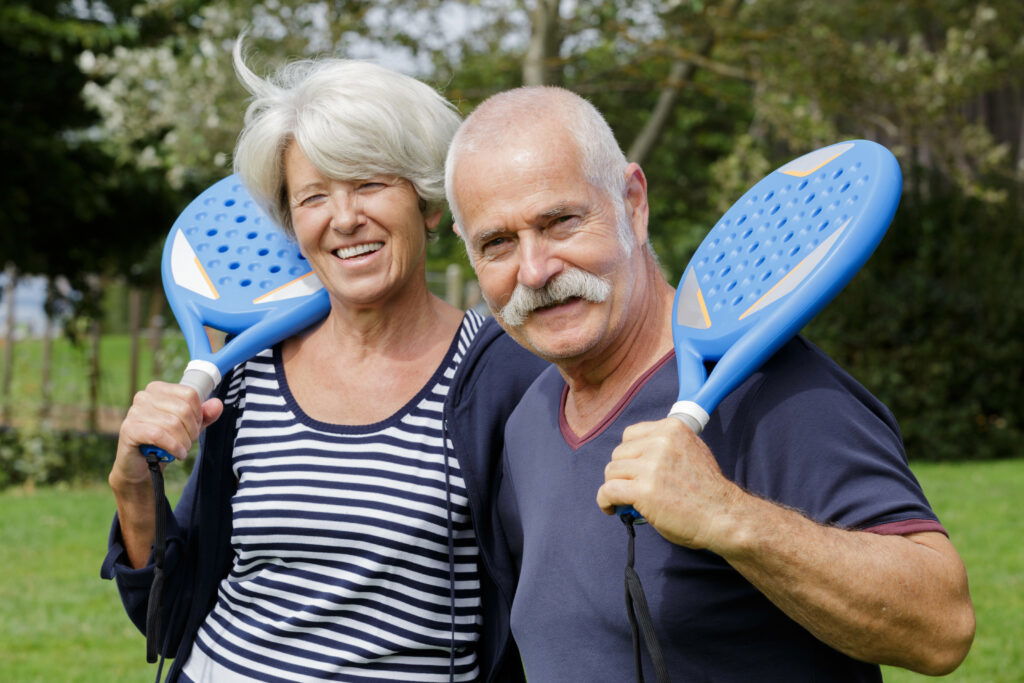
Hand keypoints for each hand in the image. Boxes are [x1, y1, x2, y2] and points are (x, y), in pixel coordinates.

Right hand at [110, 381, 222, 489]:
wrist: (141, 466)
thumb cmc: (165, 441)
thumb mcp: (189, 427)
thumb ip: (205, 415)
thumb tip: (217, 404)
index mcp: (158, 389)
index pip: (190, 394)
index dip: (198, 414)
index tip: (195, 427)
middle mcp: (144, 396)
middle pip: (183, 409)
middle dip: (191, 430)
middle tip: (188, 442)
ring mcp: (134, 411)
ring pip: (172, 423)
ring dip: (183, 442)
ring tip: (182, 450)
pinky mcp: (129, 429)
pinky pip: (158, 435)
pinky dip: (173, 446)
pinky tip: (177, 454)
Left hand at [596, 417, 743, 549]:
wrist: (723, 516)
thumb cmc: (708, 490)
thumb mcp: (693, 451)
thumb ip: (667, 447)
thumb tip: (639, 456)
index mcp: (672, 428)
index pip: (631, 434)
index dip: (629, 454)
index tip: (633, 468)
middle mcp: (660, 441)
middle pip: (619, 453)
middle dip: (622, 472)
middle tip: (631, 488)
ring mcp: (651, 465)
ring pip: (611, 472)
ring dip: (615, 487)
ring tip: (624, 500)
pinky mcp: (643, 490)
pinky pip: (608, 491)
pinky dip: (605, 501)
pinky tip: (611, 508)